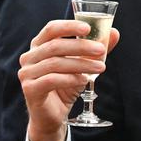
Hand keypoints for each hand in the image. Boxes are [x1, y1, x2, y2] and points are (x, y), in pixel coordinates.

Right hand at [19, 20, 118, 140]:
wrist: (53, 114)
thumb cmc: (66, 85)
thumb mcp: (84, 65)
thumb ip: (96, 49)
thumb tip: (114, 33)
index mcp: (39, 46)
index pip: (51, 29)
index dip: (69, 26)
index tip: (88, 28)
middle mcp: (29, 57)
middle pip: (55, 46)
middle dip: (81, 46)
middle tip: (101, 50)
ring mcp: (26, 73)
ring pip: (56, 63)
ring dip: (82, 64)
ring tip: (101, 67)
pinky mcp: (30, 89)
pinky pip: (51, 80)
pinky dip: (71, 78)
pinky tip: (85, 80)